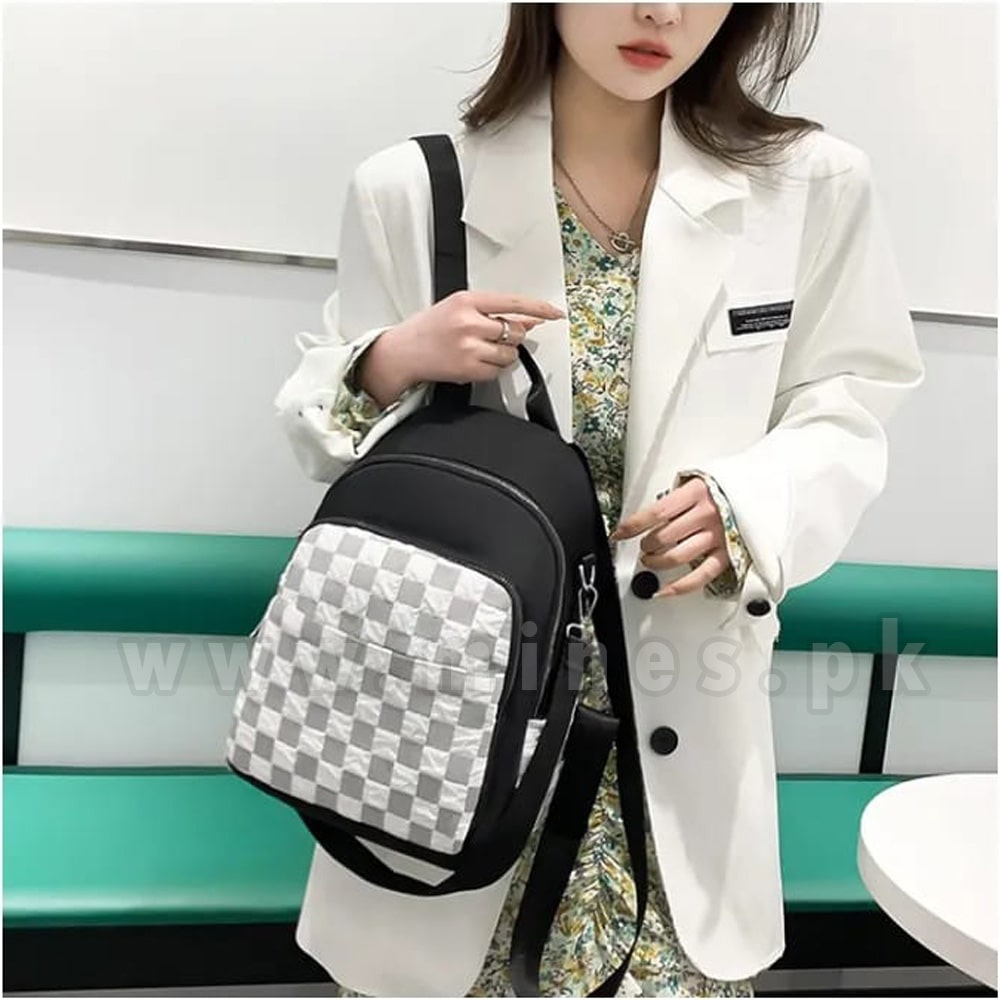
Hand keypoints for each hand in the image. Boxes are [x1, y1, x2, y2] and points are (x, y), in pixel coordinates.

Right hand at [357, 290, 564, 406]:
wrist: (402, 352)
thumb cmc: (427, 329)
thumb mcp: (457, 308)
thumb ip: (490, 312)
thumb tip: (526, 320)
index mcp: (467, 301)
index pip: (514, 303)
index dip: (539, 308)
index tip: (555, 313)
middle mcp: (469, 322)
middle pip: (515, 332)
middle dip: (511, 337)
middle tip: (494, 338)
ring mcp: (469, 347)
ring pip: (509, 354)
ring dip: (503, 355)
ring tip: (480, 350)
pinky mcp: (468, 369)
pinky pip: (497, 371)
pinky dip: (492, 369)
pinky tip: (474, 362)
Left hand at [609, 477, 731, 597]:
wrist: (765, 488)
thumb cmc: (728, 486)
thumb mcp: (698, 480)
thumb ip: (677, 497)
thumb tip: (651, 517)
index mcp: (696, 493)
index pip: (656, 513)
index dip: (633, 525)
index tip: (619, 533)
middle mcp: (707, 514)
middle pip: (664, 536)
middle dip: (646, 545)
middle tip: (644, 546)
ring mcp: (719, 535)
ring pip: (678, 556)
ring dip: (657, 562)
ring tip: (651, 560)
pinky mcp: (729, 554)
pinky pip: (701, 575)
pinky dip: (679, 587)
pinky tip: (664, 590)